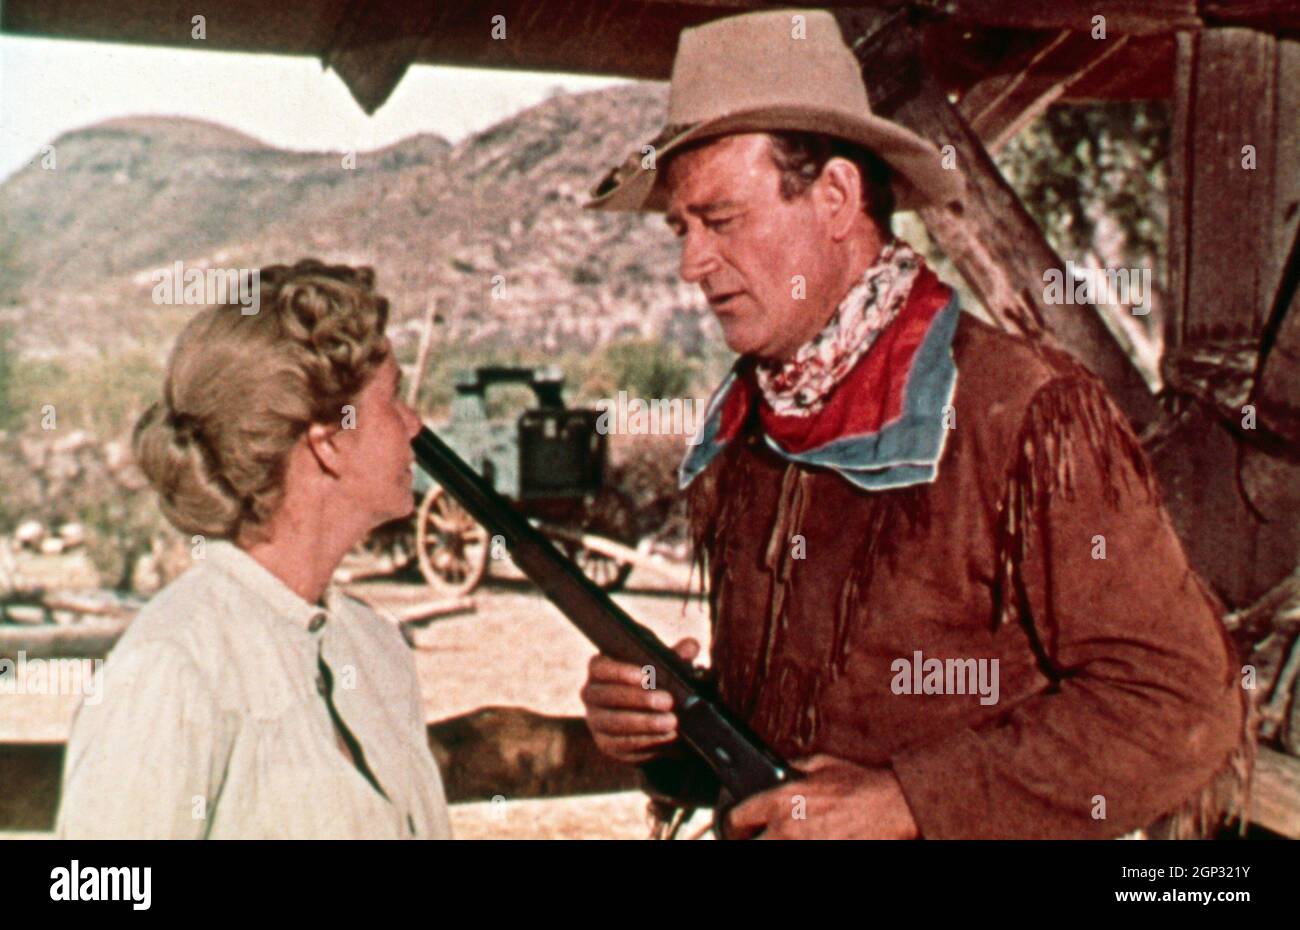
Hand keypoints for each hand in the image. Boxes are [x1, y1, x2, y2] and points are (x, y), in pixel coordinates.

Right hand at [580, 637, 700, 763]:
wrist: (649, 719)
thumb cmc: (653, 684)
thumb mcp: (663, 668)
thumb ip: (676, 656)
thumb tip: (690, 646)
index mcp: (600, 671)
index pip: (599, 668)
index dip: (619, 671)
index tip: (646, 675)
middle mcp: (591, 694)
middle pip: (607, 696)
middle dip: (639, 699)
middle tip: (668, 701)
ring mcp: (596, 721)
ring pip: (614, 722)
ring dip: (645, 723)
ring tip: (672, 722)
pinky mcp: (607, 744)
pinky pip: (623, 744)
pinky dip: (647, 740)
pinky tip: (667, 736)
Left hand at [724, 754, 919, 839]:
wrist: (892, 806)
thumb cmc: (860, 784)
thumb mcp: (821, 764)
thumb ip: (794, 768)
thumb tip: (783, 770)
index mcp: (780, 801)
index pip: (738, 819)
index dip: (735, 824)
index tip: (739, 828)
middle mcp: (786, 828)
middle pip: (750, 846)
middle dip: (751, 841)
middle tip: (759, 838)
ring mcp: (802, 847)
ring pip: (770, 853)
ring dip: (774, 846)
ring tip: (787, 839)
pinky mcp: (822, 854)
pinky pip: (798, 862)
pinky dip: (800, 849)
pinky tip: (807, 842)